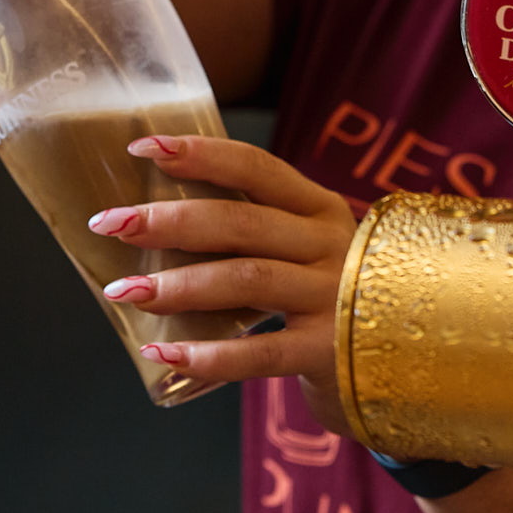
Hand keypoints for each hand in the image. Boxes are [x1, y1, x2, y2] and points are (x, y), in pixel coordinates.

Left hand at [88, 135, 358, 434]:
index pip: (256, 167)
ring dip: (177, 285)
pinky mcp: (328, 353)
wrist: (402, 365)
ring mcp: (334, 299)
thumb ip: (253, 230)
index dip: (199, 154)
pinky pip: (259, 352)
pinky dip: (207, 355)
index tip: (140, 148)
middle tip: (109, 223)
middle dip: (168, 220)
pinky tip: (163, 354)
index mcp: (320, 208)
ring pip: (246, 280)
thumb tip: (152, 217)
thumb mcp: (306, 248)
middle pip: (241, 221)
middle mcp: (331, 245)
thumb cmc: (327, 297)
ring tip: (123, 292)